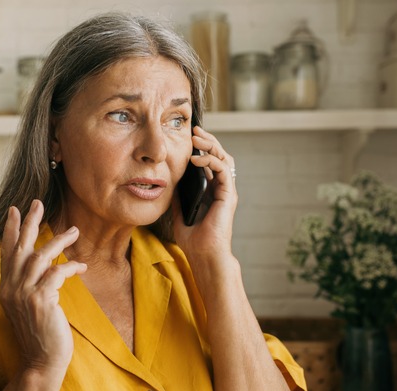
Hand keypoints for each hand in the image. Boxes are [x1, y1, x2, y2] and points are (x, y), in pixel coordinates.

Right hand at [0, 200, 86, 374]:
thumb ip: (29, 286)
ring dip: (59, 241)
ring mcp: (23, 294)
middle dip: (28, 223)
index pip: (6, 253)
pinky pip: (56, 273)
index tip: (14, 210)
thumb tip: (41, 265)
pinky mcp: (40, 300)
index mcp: (6, 289)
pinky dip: (70, 267)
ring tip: (75, 231)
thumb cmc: (40, 336)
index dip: (10, 230)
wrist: (41, 362)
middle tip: (37, 203)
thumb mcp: (28, 307)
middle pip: (19, 247)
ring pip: (39, 256)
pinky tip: (81, 266)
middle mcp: (10, 289)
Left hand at [173, 126, 237, 258]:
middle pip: (219, 155)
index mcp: (211, 190)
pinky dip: (210, 160)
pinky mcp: (228, 194)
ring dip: (211, 145)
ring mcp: (226, 191)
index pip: (210, 161)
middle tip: (194, 130)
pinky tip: (196, 158)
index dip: (201, 147)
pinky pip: (222, 169)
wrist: (202, 254)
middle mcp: (221, 188)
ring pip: (224, 158)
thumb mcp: (179, 210)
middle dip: (207, 140)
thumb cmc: (192, 238)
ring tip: (196, 138)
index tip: (188, 137)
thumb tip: (168, 179)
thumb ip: (178, 194)